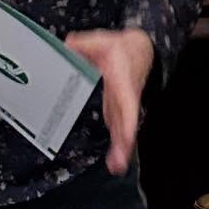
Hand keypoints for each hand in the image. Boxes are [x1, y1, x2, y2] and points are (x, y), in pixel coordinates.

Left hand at [64, 26, 155, 174]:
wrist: (141, 50)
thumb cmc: (122, 48)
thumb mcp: (102, 40)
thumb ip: (84, 44)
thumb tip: (67, 46)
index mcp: (122, 81)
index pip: (126, 102)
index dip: (127, 120)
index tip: (128, 136)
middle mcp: (125, 96)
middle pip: (126, 122)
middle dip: (124, 143)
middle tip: (119, 163)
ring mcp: (123, 105)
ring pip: (123, 128)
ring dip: (121, 148)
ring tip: (117, 168)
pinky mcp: (118, 109)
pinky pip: (119, 128)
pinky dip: (118, 145)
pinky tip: (114, 162)